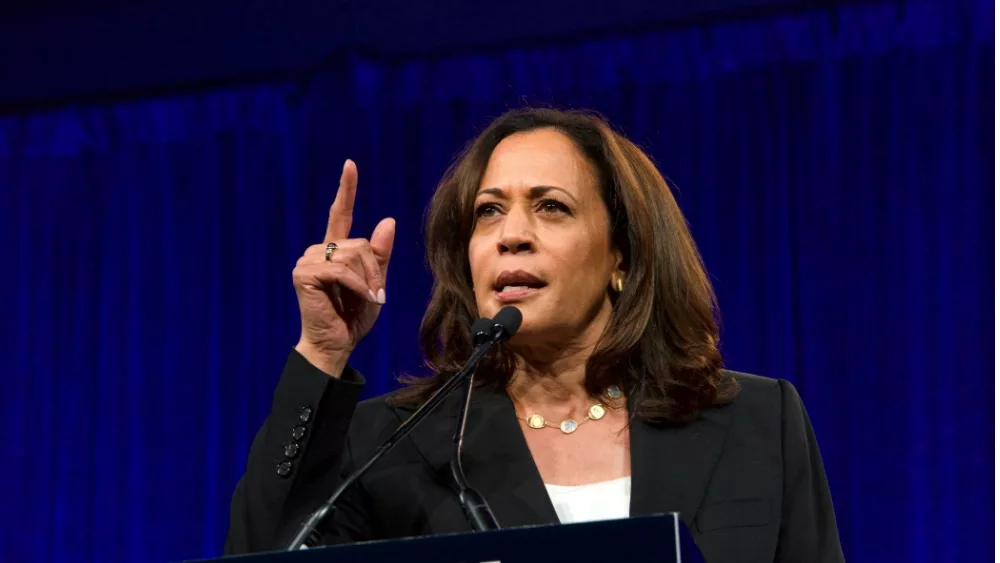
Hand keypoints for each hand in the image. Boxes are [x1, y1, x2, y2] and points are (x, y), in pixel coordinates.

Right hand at [292, 160, 394, 375]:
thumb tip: (388, 220)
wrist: (336, 344)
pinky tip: (362, 299)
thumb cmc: (354, 317)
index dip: (346, 189)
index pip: (340, 213)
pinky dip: (358, 286)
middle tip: (376, 295)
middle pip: (358, 243)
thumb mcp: (375, 283)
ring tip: (368, 299)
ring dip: (367, 280)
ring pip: (352, 255)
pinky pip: (341, 270)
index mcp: (334, 251)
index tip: (350, 165)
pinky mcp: (304, 274)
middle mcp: (318, 251)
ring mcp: (308, 261)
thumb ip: (380, 255)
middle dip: (374, 269)